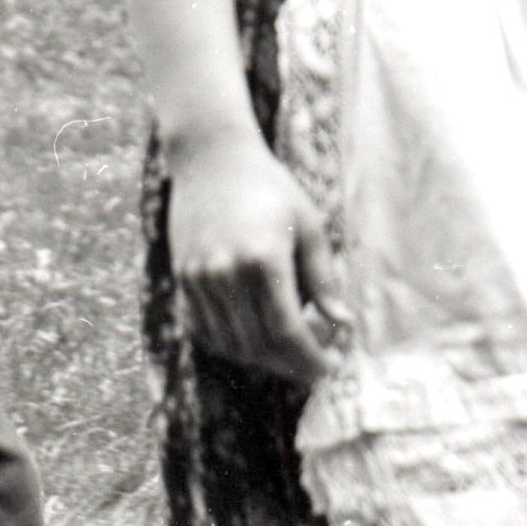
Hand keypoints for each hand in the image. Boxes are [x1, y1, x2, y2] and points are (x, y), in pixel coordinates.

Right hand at [166, 131, 347, 384]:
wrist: (212, 158)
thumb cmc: (271, 188)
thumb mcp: (309, 225)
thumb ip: (323, 278)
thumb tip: (343, 322)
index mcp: (264, 259)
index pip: (288, 331)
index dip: (312, 358)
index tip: (331, 367)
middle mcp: (226, 273)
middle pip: (260, 345)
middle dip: (291, 364)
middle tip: (315, 363)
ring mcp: (199, 278)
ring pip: (231, 344)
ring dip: (262, 358)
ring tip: (288, 351)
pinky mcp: (183, 278)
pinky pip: (205, 330)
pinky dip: (230, 344)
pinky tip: (254, 337)